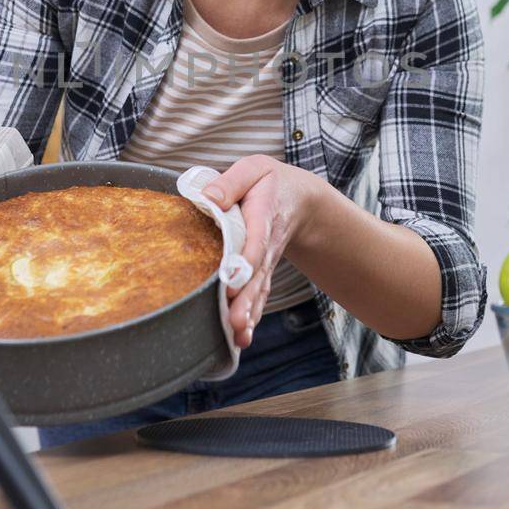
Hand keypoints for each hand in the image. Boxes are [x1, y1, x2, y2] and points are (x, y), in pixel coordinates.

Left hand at [201, 155, 329, 348]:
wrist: (301, 200)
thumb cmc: (269, 182)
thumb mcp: (254, 168)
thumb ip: (231, 182)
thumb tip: (207, 198)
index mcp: (263, 214)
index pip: (256, 240)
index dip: (245, 261)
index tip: (229, 282)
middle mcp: (267, 243)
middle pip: (257, 275)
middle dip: (247, 300)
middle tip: (235, 323)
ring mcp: (267, 261)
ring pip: (258, 291)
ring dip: (249, 314)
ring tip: (238, 336)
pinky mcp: (263, 273)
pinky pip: (258, 296)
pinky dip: (251, 317)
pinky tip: (241, 339)